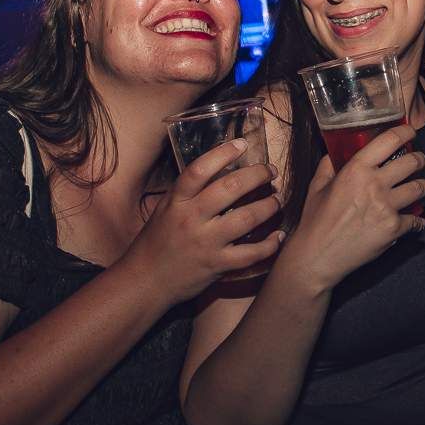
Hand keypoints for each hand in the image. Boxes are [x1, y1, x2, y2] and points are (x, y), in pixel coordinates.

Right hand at [122, 139, 283, 302]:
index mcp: (177, 201)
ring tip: (276, 200)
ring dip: (268, 206)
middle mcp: (191, 219)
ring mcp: (205, 243)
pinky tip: (278, 236)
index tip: (242, 144)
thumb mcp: (166, 209)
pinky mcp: (217, 265)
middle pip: (230, 188)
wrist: (145, 281)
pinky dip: (269, 245)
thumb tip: (221, 168)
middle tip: (271, 171)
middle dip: (257, 175)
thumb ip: (189, 191)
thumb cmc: (157, 240)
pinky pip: (250, 254)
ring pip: (246, 218)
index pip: (200, 170)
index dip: (223, 153)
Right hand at [277, 126, 424, 292]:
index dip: (406, 132)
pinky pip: (416, 219)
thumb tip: (335, 151)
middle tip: (419, 161)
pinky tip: (417, 220)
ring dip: (424, 186)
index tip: (411, 131)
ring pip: (420, 188)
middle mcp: (375, 184)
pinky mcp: (394, 228)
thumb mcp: (317, 186)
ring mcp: (387, 207)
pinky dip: (418, 220)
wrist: (318, 256)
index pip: (390, 140)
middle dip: (420, 159)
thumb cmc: (316, 220)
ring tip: (422, 186)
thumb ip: (329, 165)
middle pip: (412, 162)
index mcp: (356, 169)